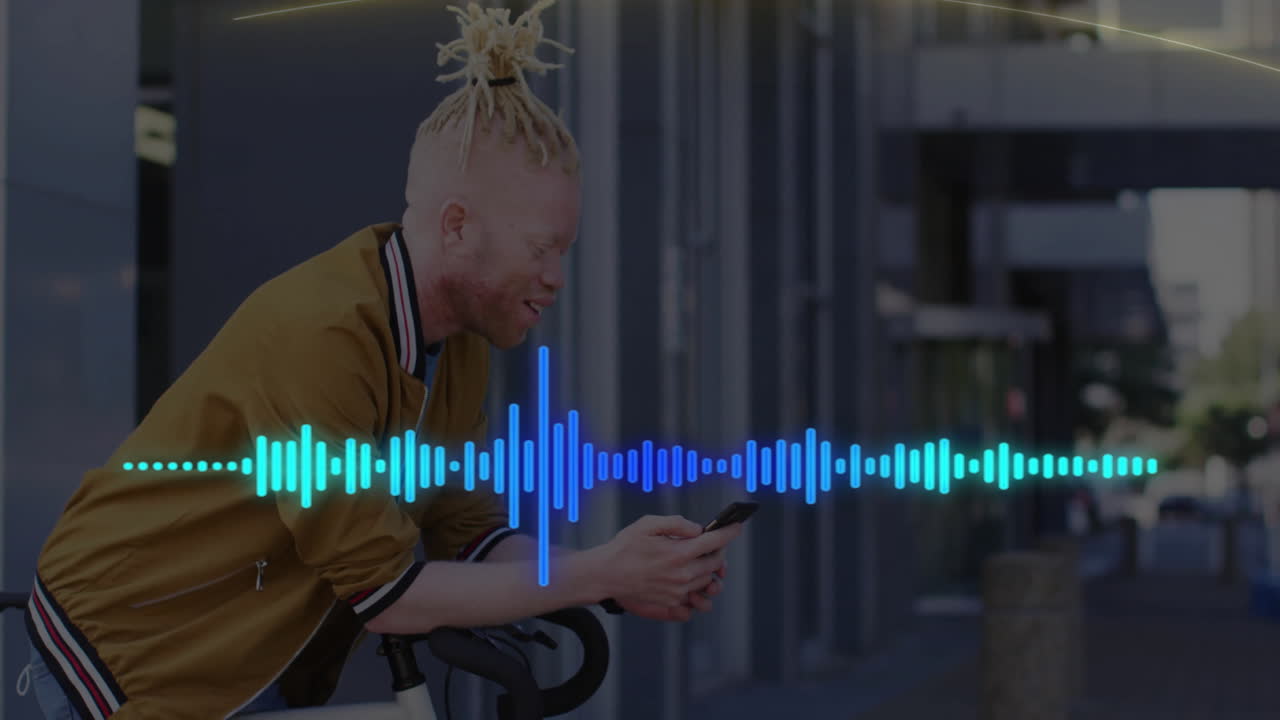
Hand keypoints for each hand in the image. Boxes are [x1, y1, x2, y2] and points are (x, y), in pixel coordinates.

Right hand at [586, 515, 742, 620]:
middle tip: (709, 544)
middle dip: (717, 552)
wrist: (605, 575)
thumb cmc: (623, 548)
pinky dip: (697, 590)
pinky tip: (687, 581)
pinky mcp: (671, 604)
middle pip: (716, 564)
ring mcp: (678, 592)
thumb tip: (698, 529)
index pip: (714, 542)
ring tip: (697, 562)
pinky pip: (696, 600)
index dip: (729, 532)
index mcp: (678, 554)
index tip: (736, 527)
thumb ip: (677, 524)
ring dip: (708, 571)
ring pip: (708, 582)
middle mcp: (682, 575)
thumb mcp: (648, 525)